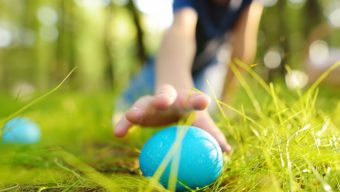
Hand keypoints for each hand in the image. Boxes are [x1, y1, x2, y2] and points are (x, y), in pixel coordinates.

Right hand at [114, 84, 231, 152]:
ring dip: (138, 108)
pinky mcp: (139, 110)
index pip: (193, 99)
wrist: (169, 97)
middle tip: (162, 102)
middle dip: (164, 96)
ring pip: (144, 102)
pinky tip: (118, 133)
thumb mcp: (200, 119)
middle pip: (166, 94)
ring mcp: (152, 102)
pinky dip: (124, 124)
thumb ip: (210, 133)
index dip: (198, 100)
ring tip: (131, 116)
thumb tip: (226, 151)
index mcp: (186, 99)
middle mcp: (168, 97)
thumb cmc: (188, 111)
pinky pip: (130, 118)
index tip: (204, 102)